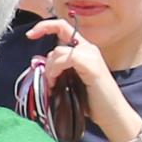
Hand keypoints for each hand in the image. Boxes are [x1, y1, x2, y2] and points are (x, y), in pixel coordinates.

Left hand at [28, 19, 139, 141]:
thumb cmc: (92, 102)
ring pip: (59, 50)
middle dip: (47, 58)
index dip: (44, 26)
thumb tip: (39, 62)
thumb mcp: (69, 83)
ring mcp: (91, 55)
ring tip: (54, 85)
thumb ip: (57, 70)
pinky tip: (57, 83)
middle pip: (59, 33)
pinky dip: (57, 69)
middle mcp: (88, 48)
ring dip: (51, 68)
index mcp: (84, 50)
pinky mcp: (92, 64)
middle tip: (49, 80)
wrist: (112, 115)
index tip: (29, 35)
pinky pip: (67, 58)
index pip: (63, 27)